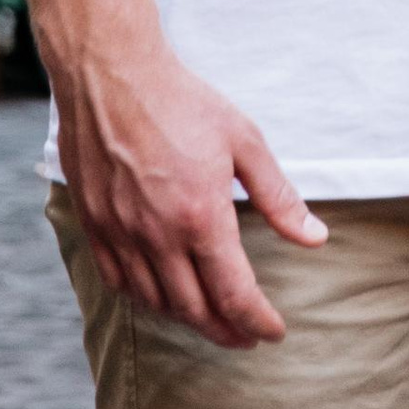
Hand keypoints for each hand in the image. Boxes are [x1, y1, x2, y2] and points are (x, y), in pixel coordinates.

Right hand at [55, 33, 325, 346]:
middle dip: (226, 331)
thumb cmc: (182, 101)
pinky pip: (118, 283)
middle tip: (246, 335)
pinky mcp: (94, 225)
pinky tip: (162, 294)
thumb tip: (315, 238)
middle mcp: (158, 235)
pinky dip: (145, 299)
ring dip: (187, 319)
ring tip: (211, 317)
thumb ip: (279, 196)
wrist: (111, 73)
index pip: (234, 294)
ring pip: (155, 303)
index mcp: (201, 216)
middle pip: (194, 310)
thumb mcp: (243, 140)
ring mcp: (121, 234)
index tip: (273, 332)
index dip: (258, 322)